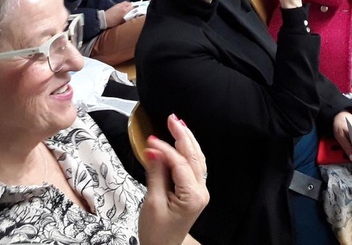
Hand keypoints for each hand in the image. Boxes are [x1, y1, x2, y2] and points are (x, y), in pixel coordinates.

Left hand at [104, 1, 133, 26]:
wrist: (104, 19)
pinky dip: (125, 4)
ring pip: (126, 2)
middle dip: (133, 5)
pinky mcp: (116, 5)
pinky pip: (122, 3)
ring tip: (129, 8)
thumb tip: (132, 15)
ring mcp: (119, 5)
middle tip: (134, 9)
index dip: (136, 8)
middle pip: (130, 3)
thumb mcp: (122, 21)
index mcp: (125, 10)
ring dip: (129, 4)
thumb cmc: (113, 22)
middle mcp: (122, 6)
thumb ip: (128, 17)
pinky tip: (124, 8)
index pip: (133, 7)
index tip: (138, 10)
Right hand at [138, 114, 208, 244]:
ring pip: (196, 159)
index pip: (179, 164)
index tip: (151, 139)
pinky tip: (181, 142)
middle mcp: (201, 191)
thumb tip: (154, 149)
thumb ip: (156, 173)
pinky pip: (193, 166)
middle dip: (183, 135)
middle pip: (193, 156)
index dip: (165, 149)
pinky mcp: (194, 191)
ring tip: (178, 124)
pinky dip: (187, 152)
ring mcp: (200, 191)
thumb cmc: (156, 232)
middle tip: (172, 118)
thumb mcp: (152, 202)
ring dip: (187, 140)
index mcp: (192, 196)